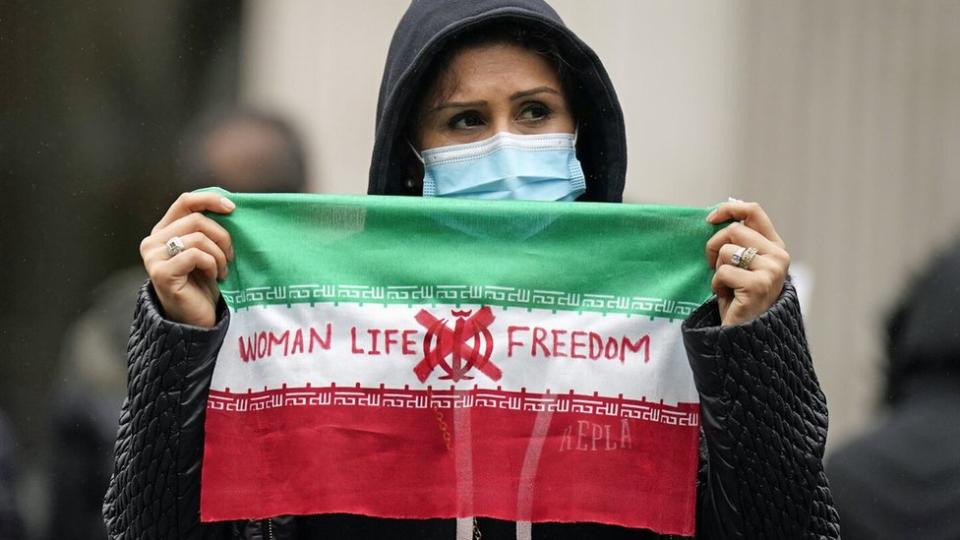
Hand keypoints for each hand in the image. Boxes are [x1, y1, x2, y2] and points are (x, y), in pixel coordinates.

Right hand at [139, 192, 235, 327]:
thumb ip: (207, 229)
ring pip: (198, 237)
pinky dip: (212, 265)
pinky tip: (214, 277)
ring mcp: (154, 257)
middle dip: (222, 236)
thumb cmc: (203, 284)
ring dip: (219, 254)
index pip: (185, 201)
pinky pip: (196, 255)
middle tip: (230, 256)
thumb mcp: (206, 250)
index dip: (210, 199)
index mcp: (163, 231)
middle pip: (196, 219)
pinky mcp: (162, 272)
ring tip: (222, 269)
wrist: (196, 319)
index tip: (232, 207)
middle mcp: (153, 241)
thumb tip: (229, 204)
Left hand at [705, 201, 789, 325]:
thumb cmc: (739, 298)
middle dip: (714, 246)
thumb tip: (718, 214)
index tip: (710, 219)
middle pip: (734, 230)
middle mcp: (778, 256)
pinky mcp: (757, 285)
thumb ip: (738, 242)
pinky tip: (728, 297)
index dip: (729, 209)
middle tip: (714, 266)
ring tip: (726, 286)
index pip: (754, 211)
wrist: (746, 335)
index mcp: (775, 247)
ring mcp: (770, 271)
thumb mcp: (742, 265)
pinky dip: (717, 285)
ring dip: (716, 269)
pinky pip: (722, 272)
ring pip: (726, 250)